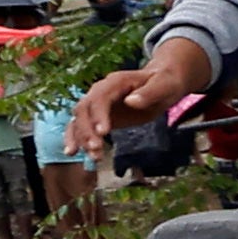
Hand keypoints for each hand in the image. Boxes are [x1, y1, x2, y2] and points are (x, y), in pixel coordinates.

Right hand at [78, 36, 212, 154]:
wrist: (161, 83)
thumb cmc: (164, 83)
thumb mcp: (164, 85)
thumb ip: (150, 93)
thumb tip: (131, 102)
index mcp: (115, 82)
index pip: (100, 98)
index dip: (99, 114)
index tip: (103, 132)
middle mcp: (100, 92)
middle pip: (83, 110)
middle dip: (87, 130)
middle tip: (96, 149)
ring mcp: (97, 104)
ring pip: (79, 120)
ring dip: (81, 138)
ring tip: (93, 157)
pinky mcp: (97, 117)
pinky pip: (80, 127)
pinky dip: (75, 139)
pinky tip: (73, 153)